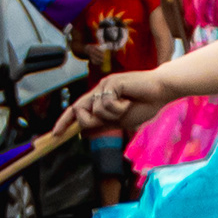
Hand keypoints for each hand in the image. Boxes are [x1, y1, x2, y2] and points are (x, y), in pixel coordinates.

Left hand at [42, 68, 163, 148]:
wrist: (162, 92)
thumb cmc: (145, 105)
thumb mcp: (120, 120)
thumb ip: (102, 123)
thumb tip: (83, 131)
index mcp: (100, 99)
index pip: (77, 110)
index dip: (64, 122)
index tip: (55, 135)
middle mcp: (99, 90)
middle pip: (80, 110)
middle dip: (88, 120)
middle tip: (112, 118)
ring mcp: (104, 85)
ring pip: (95, 111)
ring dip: (113, 115)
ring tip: (128, 106)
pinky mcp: (111, 82)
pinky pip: (106, 104)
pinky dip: (119, 108)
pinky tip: (129, 101)